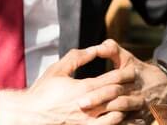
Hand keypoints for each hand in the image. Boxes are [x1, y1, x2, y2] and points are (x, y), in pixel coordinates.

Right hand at [0, 46, 143, 124]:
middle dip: (130, 91)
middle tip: (137, 88)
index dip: (125, 74)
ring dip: (125, 110)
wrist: (28, 116)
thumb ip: (77, 57)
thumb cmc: (42, 93)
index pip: (113, 79)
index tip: (131, 71)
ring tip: (132, 105)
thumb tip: (94, 49)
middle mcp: (88, 107)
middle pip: (118, 97)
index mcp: (84, 89)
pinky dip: (117, 124)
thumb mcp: (58, 70)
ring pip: (117, 117)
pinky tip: (121, 119)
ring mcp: (87, 123)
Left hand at [80, 39, 166, 123]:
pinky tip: (105, 124)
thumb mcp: (128, 58)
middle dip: (100, 100)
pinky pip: (131, 122)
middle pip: (117, 96)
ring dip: (107, 113)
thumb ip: (112, 50)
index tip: (82, 90)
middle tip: (81, 104)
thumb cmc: (140, 71)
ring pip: (123, 110)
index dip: (100, 85)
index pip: (115, 79)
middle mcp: (138, 91)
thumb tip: (96, 47)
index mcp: (133, 75)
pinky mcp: (144, 118)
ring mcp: (141, 106)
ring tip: (91, 116)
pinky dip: (119, 123)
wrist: (165, 86)